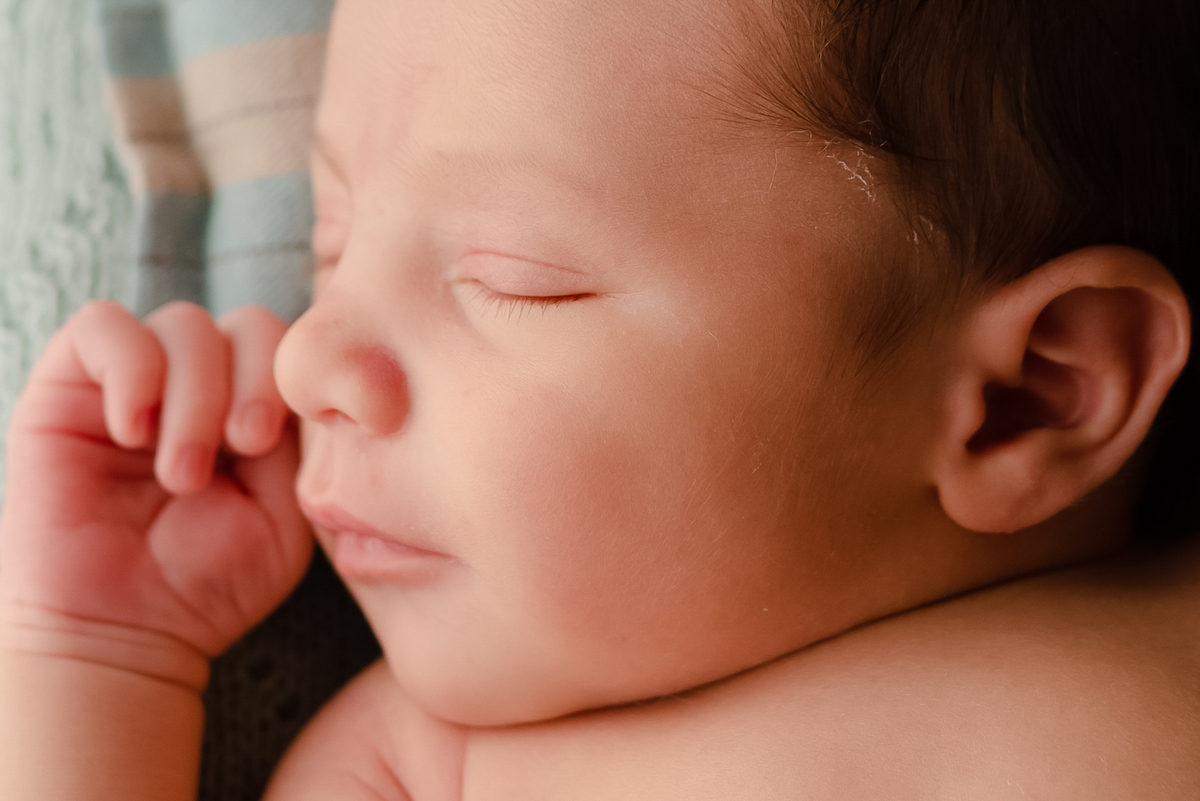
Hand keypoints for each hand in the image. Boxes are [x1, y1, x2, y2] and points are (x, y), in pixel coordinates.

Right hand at [0, 301, 311, 686]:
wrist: (120, 633)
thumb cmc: (208, 583)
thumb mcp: (282, 515)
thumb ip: (299, 444)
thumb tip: (305, 385)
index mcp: (256, 409)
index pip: (292, 349)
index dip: (289, 380)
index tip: (269, 445)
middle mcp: (201, 386)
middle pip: (247, 322)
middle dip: (253, 379)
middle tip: (243, 446)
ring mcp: (137, 380)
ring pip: (183, 323)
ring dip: (194, 396)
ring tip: (181, 473)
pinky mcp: (67, 384)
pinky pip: (102, 324)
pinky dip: (131, 369)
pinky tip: (133, 434)